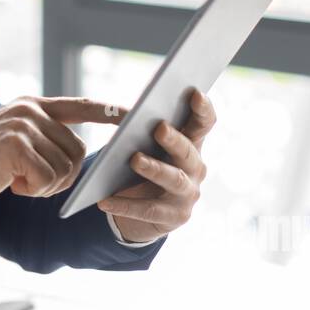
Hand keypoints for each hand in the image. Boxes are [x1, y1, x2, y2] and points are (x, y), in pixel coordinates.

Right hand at [0, 97, 125, 201]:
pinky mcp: (17, 146)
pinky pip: (48, 179)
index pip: (81, 106)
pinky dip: (33, 191)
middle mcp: (31, 110)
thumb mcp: (16, 140)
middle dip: (62, 177)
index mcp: (34, 106)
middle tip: (31, 182)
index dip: (109, 111)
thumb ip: (44, 136)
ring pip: (64, 168)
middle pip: (77, 151)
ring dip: (46, 186)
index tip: (133, 113)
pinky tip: (11, 185)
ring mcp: (24, 126)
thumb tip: (79, 154)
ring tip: (18, 181)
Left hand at [98, 89, 215, 242]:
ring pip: (174, 179)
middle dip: (174, 139)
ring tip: (134, 160)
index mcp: (191, 143)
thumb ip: (145, 130)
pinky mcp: (175, 217)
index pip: (204, 123)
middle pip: (188, 151)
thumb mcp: (147, 146)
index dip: (203, 109)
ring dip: (155, 168)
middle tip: (159, 128)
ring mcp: (188, 194)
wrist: (142, 210)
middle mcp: (196, 168)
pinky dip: (126, 205)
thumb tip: (130, 113)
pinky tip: (105, 201)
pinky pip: (149, 210)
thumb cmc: (144, 167)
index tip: (194, 92)